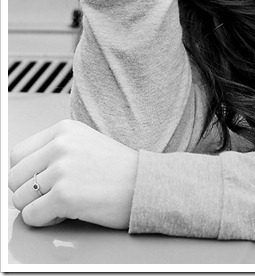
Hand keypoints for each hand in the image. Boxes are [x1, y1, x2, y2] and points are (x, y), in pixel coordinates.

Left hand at [9, 119, 137, 228]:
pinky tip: (66, 213)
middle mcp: (60, 146)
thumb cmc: (118, 169)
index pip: (17, 153)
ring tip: (62, 203)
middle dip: (28, 192)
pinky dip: (45, 220)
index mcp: (63, 130)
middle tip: (49, 196)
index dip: (24, 173)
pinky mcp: (64, 196)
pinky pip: (31, 216)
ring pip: (20, 198)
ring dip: (37, 207)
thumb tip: (23, 170)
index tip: (36, 181)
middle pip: (14, 177)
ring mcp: (61, 170)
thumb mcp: (84, 143)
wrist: (146, 184)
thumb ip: (54, 150)